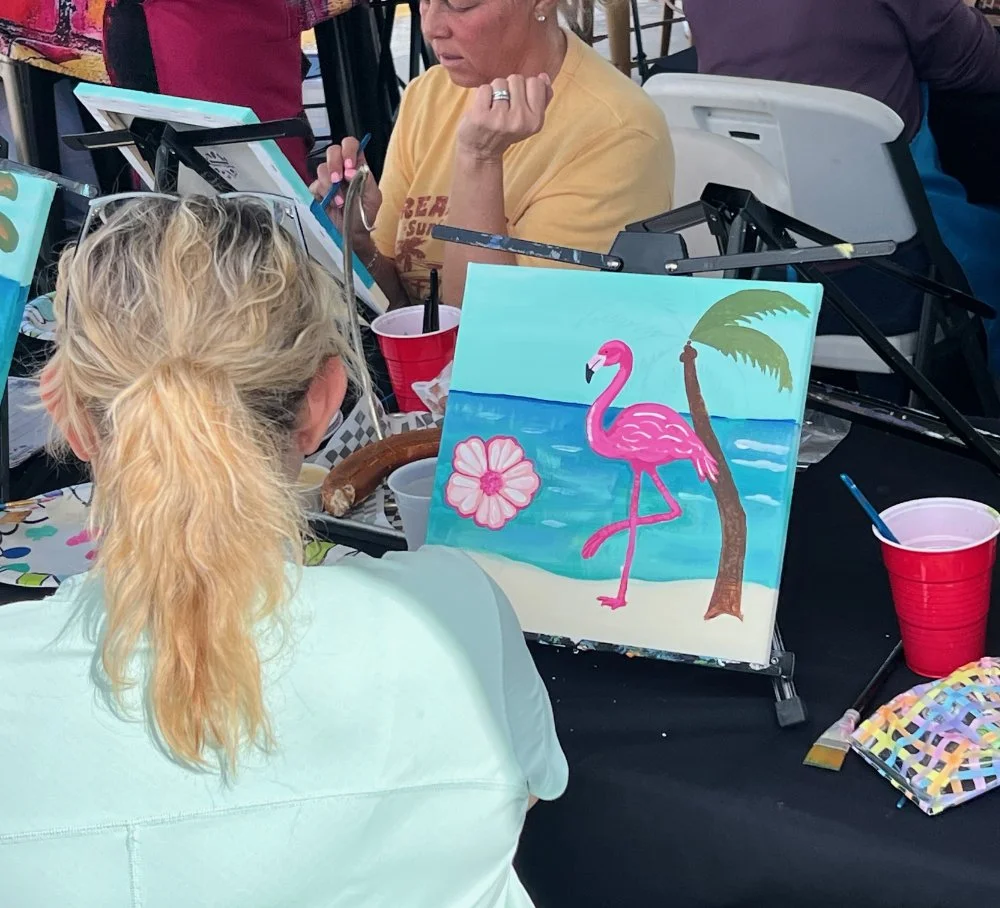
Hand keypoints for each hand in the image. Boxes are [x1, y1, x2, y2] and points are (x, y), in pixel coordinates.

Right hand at [309, 137, 382, 254]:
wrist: (353, 233)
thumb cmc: (364, 214)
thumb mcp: (373, 196)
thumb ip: (365, 178)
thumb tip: (352, 169)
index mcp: (356, 166)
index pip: (350, 145)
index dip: (348, 151)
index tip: (349, 166)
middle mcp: (341, 169)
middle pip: (332, 151)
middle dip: (335, 165)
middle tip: (339, 180)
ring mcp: (328, 179)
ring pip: (321, 168)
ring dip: (330, 184)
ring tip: (339, 200)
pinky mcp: (317, 191)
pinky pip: (314, 185)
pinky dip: (323, 194)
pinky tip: (332, 204)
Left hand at [456, 74, 552, 163]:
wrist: (481, 152)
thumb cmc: (505, 132)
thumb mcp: (529, 120)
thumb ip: (541, 98)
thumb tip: (544, 77)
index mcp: (535, 121)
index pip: (536, 82)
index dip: (525, 87)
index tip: (519, 102)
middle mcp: (520, 120)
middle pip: (517, 79)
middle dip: (509, 88)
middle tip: (504, 107)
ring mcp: (500, 118)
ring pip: (500, 82)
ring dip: (495, 91)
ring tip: (493, 109)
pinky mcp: (481, 116)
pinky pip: (484, 88)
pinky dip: (482, 96)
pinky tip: (483, 110)